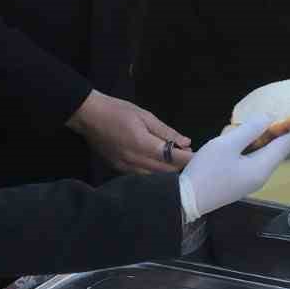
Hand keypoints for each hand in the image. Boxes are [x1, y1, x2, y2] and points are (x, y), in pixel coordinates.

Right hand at [68, 90, 191, 175]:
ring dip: (168, 173)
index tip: (201, 158)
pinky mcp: (118, 170)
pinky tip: (161, 169)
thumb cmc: (118, 110)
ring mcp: (125, 168)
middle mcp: (134, 160)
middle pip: (165, 172)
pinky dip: (154, 175)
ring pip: (154, 178)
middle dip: (181, 167)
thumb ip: (166, 132)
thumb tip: (186, 143)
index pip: (172, 158)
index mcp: (142, 144)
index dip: (188, 159)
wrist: (88, 116)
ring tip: (179, 165)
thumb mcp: (145, 115)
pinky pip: (142, 177)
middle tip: (193, 160)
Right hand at [179, 118, 289, 220]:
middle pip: (278, 150)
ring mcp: (252, 181)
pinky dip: (257, 146)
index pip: (286, 144)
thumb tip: (269, 118)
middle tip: (281, 110)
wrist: (186, 200)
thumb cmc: (207, 170)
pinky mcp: (241, 182)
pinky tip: (249, 137)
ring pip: (266, 155)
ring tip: (266, 120)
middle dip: (281, 131)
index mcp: (262, 167)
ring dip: (267, 138)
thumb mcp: (227, 145)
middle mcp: (262, 176)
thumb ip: (249, 130)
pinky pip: (256, 160)